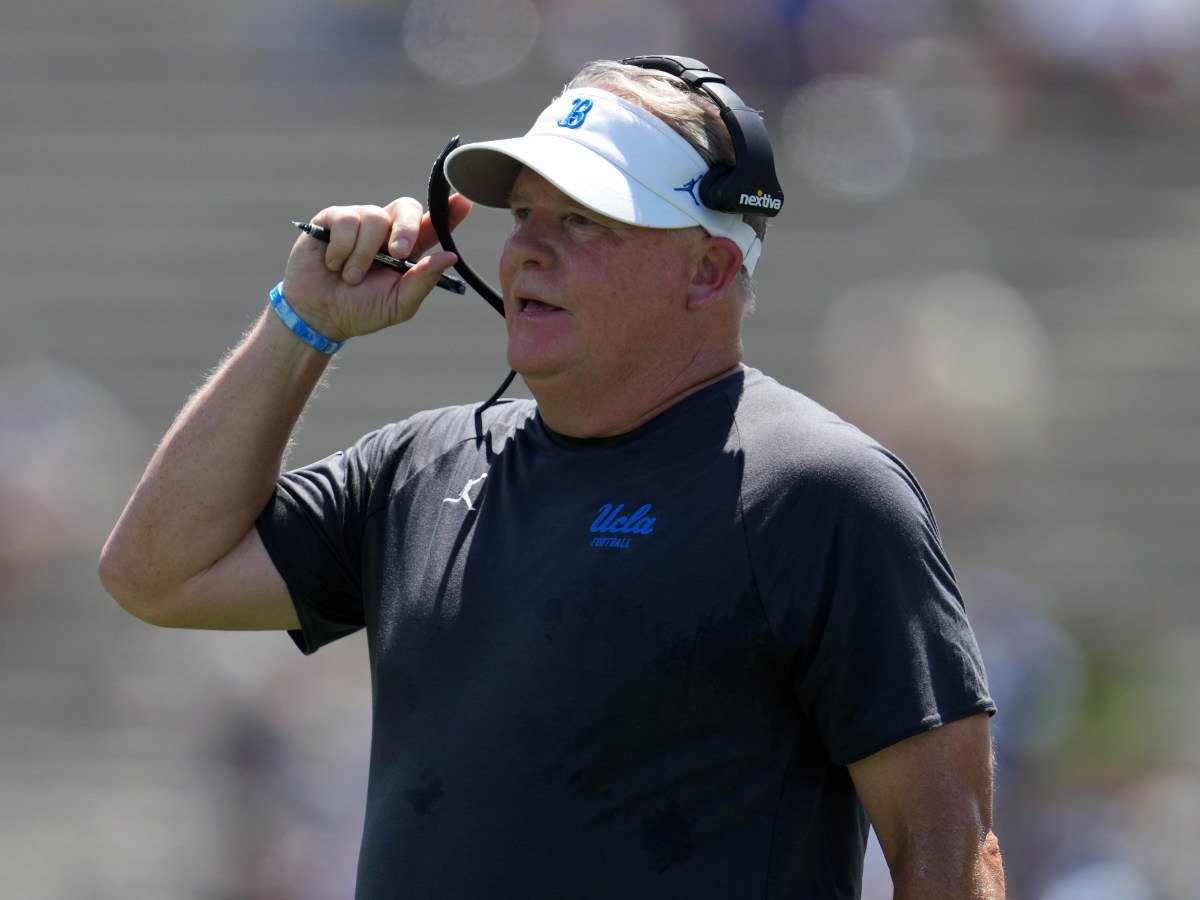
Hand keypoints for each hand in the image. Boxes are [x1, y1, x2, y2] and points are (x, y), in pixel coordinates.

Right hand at [280, 194, 471, 341]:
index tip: (465, 202)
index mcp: (409, 249)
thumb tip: (450, 256)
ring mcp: (360, 221)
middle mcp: (387, 230)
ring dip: (364, 253)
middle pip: (407, 207)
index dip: (450, 211)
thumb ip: (423, 280)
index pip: (433, 224)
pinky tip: (334, 264)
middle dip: (406, 228)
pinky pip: (346, 219)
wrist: (319, 315)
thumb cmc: (362, 310)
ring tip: (351, 277)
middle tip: (397, 252)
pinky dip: (342, 248)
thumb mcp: (399, 303)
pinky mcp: (333, 219)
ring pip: (374, 217)